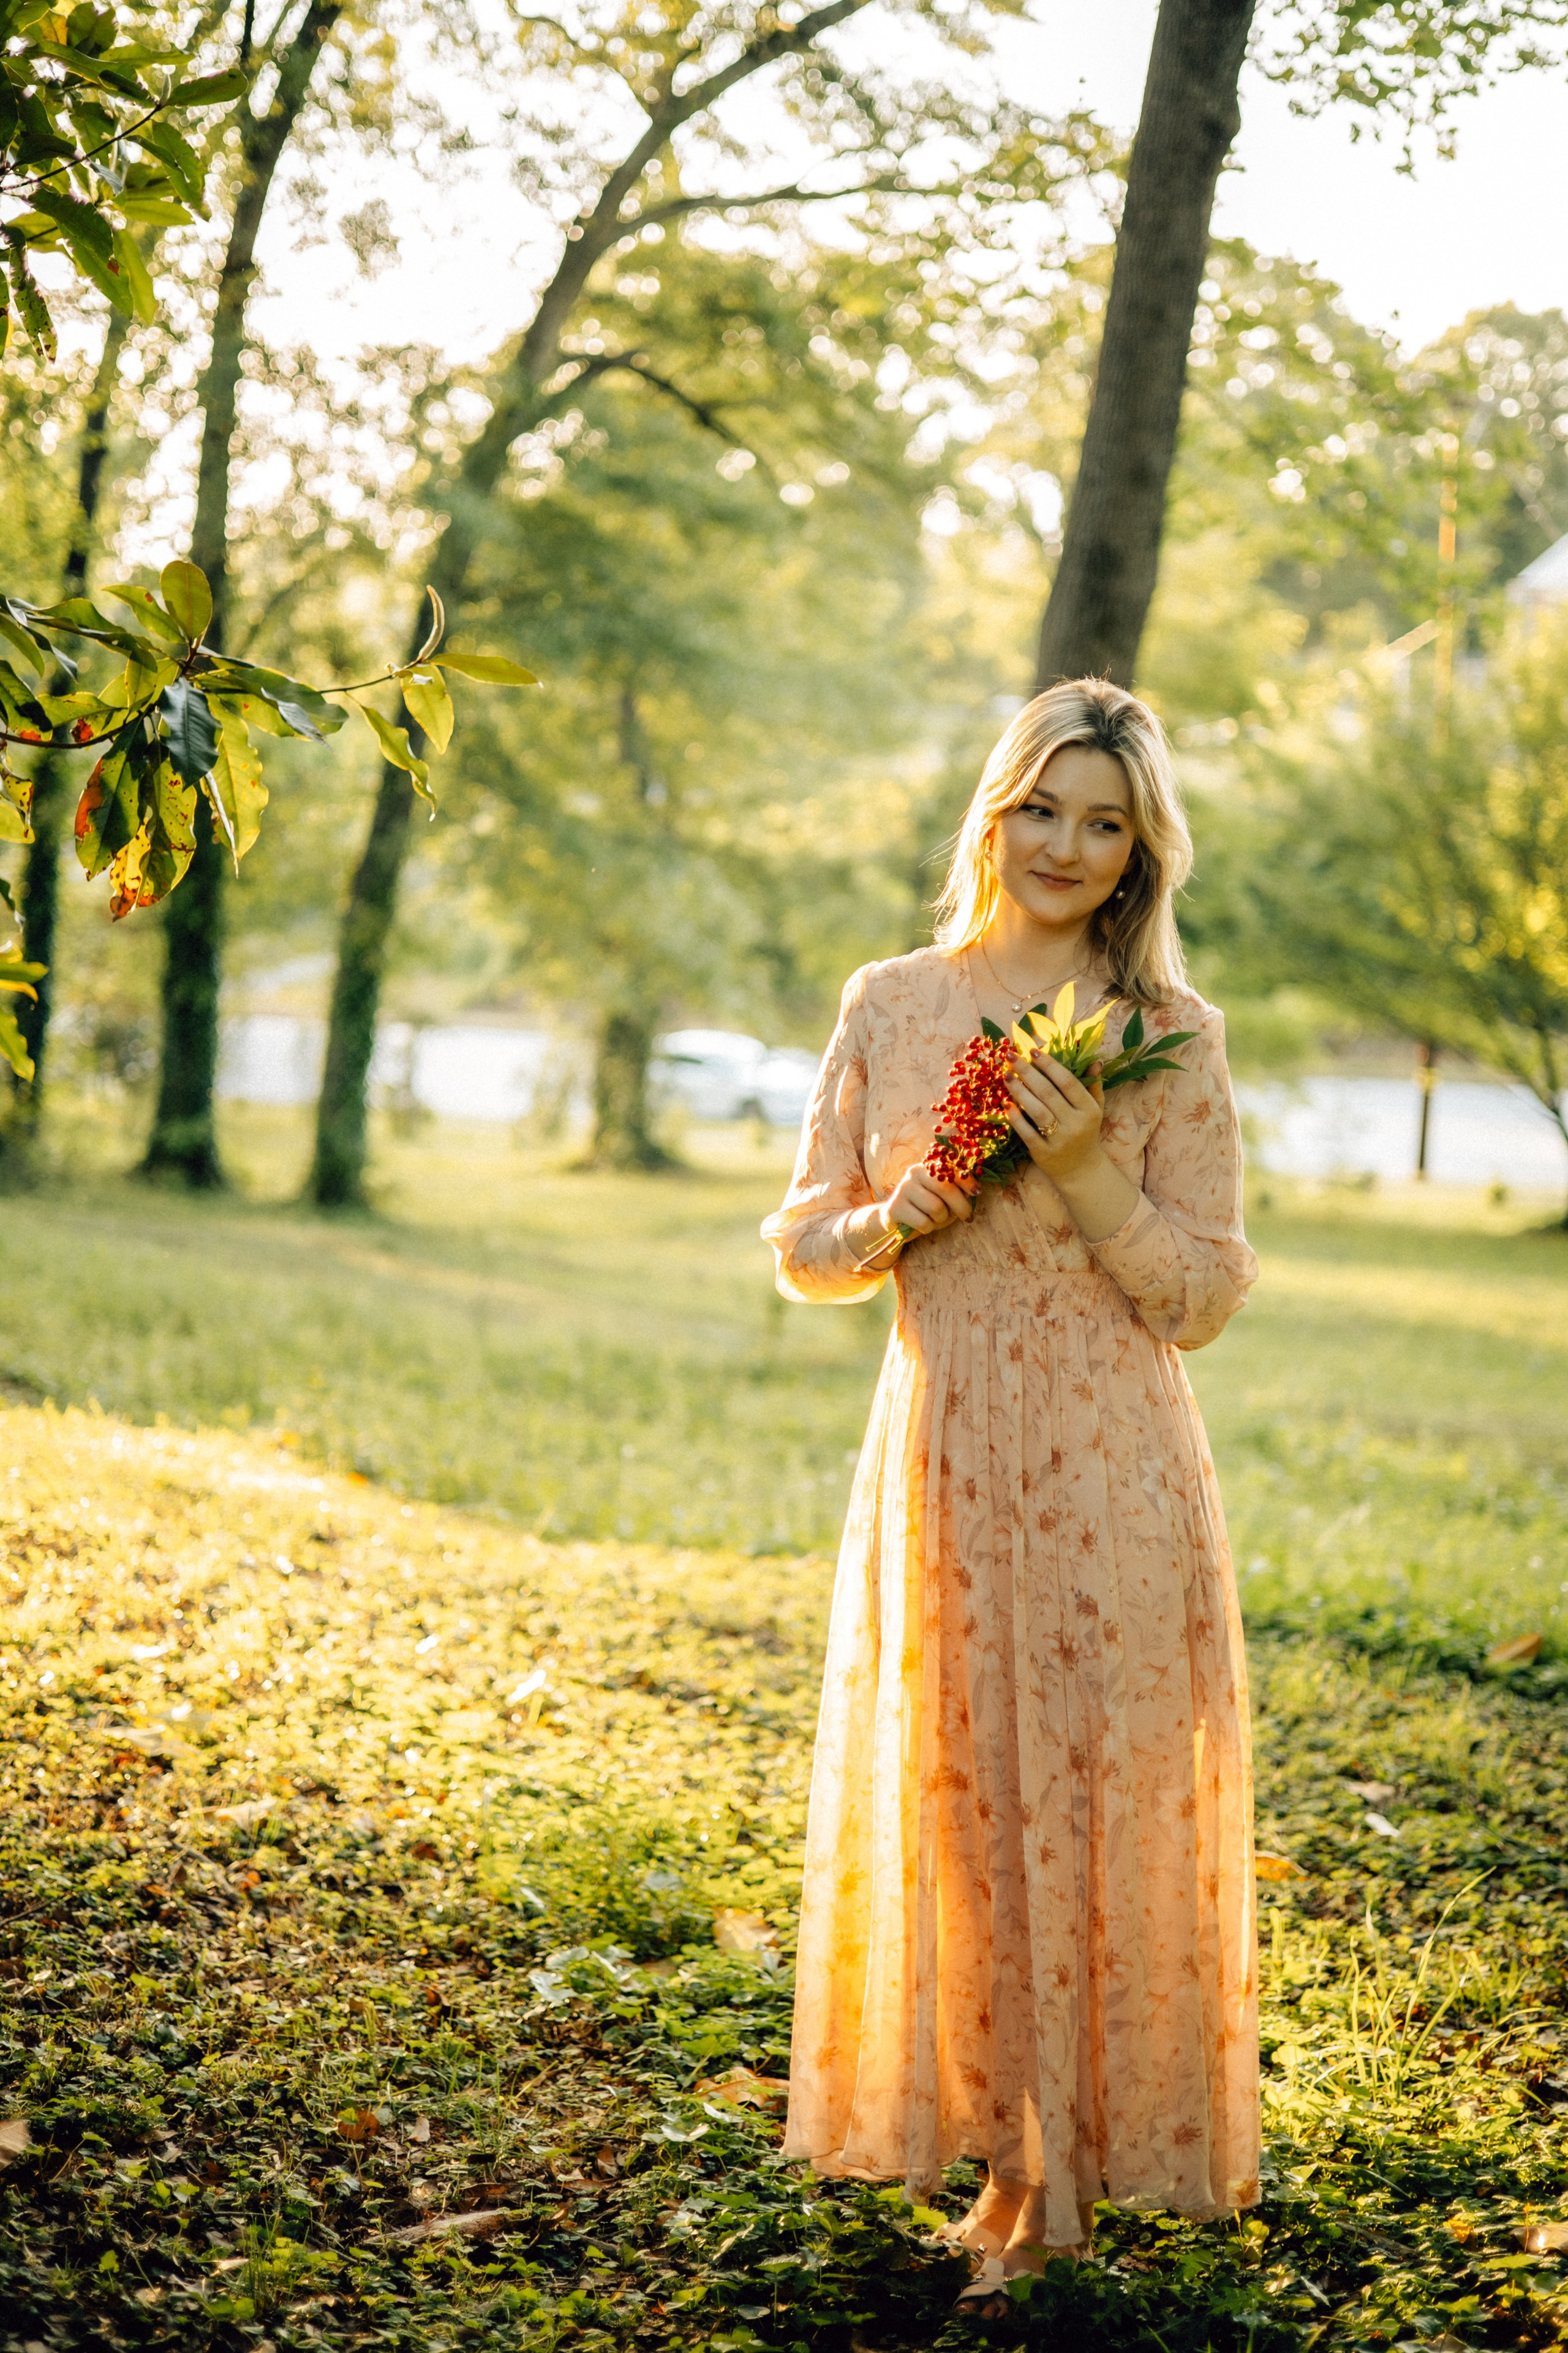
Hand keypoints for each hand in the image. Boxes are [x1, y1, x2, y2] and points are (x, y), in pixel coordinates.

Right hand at [886, 1163, 976, 1238]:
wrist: (897, 1218)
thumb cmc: (926, 1206)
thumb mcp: (943, 1195)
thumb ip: (956, 1189)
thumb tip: (974, 1191)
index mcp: (928, 1166)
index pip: (950, 1168)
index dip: (966, 1180)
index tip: (977, 1192)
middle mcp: (914, 1173)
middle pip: (945, 1188)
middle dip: (961, 1205)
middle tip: (966, 1216)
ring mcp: (903, 1189)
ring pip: (935, 1207)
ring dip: (942, 1218)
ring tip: (938, 1219)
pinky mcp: (895, 1208)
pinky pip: (923, 1222)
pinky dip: (929, 1228)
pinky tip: (925, 1225)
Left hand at [1005, 1048, 1104, 1180]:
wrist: (1082, 1170)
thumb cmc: (1086, 1133)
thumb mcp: (1095, 1109)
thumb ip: (1093, 1085)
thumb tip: (1095, 1061)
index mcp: (1088, 1110)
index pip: (1067, 1082)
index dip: (1049, 1065)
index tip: (1033, 1051)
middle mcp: (1075, 1124)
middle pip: (1048, 1093)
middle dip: (1028, 1072)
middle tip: (1011, 1057)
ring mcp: (1059, 1140)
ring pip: (1036, 1111)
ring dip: (1019, 1092)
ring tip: (1006, 1076)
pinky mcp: (1044, 1153)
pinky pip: (1027, 1133)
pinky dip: (1016, 1118)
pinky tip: (1006, 1104)